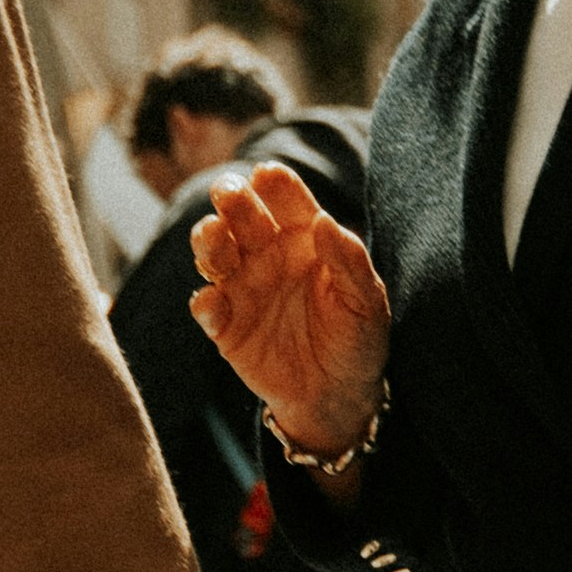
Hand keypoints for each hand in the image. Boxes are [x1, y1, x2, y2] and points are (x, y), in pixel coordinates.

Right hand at [190, 164, 389, 462]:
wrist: (338, 397)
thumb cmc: (356, 340)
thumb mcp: (366, 303)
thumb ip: (350, 261)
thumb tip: (324, 222)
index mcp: (303, 238)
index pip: (286, 200)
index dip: (275, 185)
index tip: (267, 175)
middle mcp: (266, 254)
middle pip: (241, 216)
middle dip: (231, 199)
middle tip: (228, 194)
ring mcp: (242, 287)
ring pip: (213, 252)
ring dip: (208, 241)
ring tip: (215, 240)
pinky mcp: (225, 325)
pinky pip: (206, 307)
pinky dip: (205, 303)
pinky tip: (214, 302)